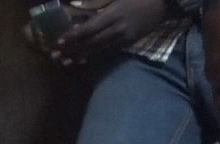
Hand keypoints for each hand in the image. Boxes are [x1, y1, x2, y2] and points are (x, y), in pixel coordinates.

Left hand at [52, 0, 166, 64]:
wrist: (164, 4)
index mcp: (114, 14)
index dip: (74, 36)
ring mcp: (124, 38)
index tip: (59, 41)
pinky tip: (82, 61)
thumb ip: (96, 1)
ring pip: (98, 50)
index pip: (90, 28)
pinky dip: (94, 57)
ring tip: (65, 62)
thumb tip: (75, 3)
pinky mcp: (128, 43)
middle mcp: (118, 29)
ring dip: (80, 56)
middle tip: (56, 56)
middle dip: (72, 50)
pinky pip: (108, 52)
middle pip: (91, 42)